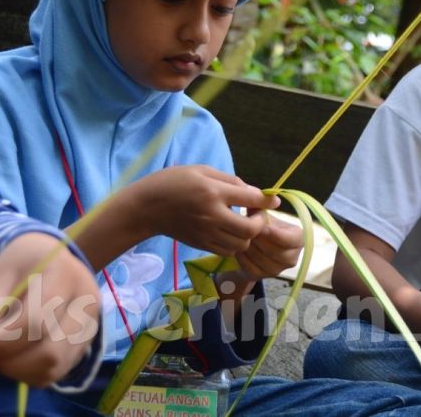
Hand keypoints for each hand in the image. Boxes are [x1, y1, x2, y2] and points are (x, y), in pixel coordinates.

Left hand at [0, 232, 99, 386]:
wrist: (51, 258)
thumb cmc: (23, 264)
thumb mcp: (0, 277)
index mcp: (64, 274)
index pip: (37, 320)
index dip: (3, 338)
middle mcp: (86, 302)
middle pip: (50, 350)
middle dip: (10, 358)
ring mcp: (90, 326)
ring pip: (54, 366)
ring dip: (18, 369)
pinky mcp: (84, 346)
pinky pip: (56, 373)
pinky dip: (29, 373)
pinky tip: (14, 357)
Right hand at [133, 165, 278, 254]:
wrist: (148, 206)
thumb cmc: (173, 181)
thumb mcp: (201, 170)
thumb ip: (228, 180)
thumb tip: (251, 191)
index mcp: (213, 191)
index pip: (251, 198)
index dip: (266, 200)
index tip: (272, 200)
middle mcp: (212, 215)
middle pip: (250, 228)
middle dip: (259, 222)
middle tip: (255, 214)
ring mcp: (207, 233)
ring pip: (241, 244)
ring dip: (247, 235)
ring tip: (242, 223)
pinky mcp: (201, 244)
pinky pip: (227, 250)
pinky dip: (234, 243)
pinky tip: (230, 232)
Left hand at [232, 210, 302, 280]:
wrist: (253, 246)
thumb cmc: (262, 226)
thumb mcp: (263, 215)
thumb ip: (261, 207)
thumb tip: (259, 197)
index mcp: (298, 238)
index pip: (292, 240)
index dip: (276, 234)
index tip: (262, 227)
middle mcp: (292, 257)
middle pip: (275, 251)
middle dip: (259, 240)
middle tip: (245, 230)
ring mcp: (278, 270)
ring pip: (262, 260)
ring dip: (249, 248)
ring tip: (240, 237)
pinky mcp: (263, 277)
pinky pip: (251, 268)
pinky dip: (242, 258)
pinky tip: (237, 248)